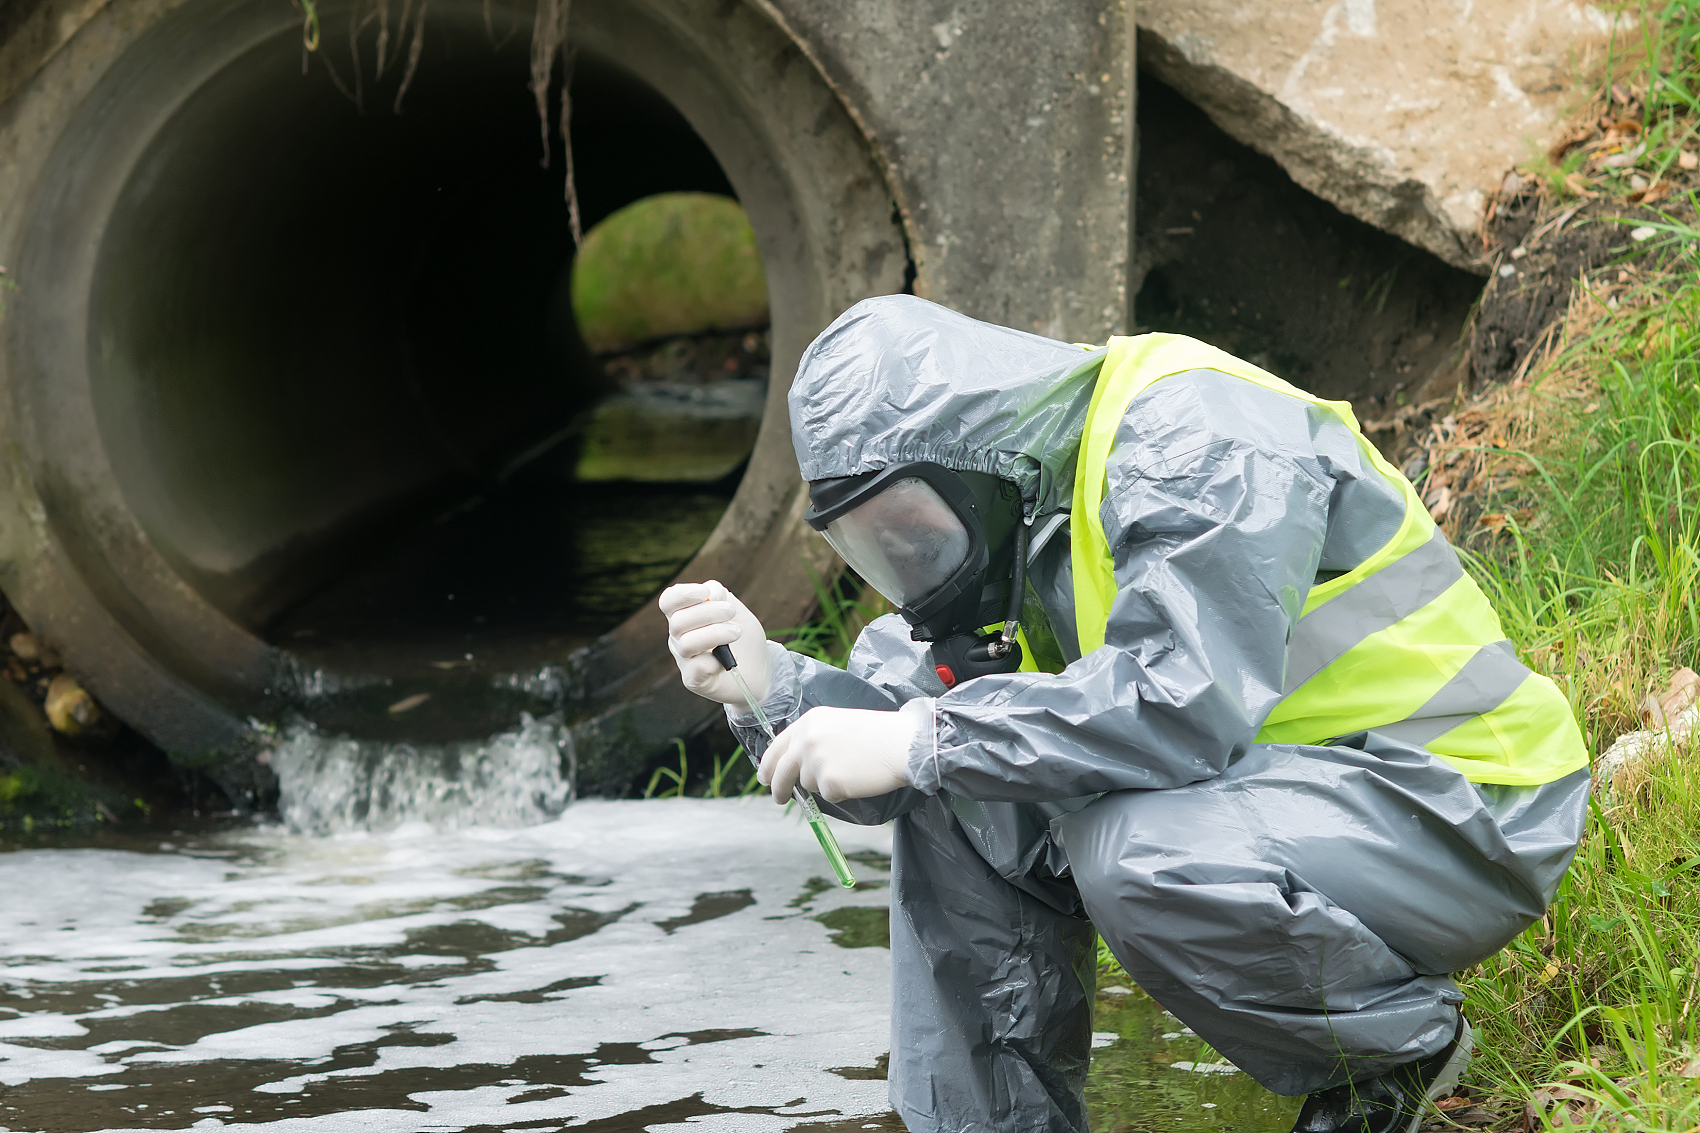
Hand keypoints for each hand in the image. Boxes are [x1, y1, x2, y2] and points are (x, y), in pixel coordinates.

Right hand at [660, 580, 769, 705]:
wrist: (759, 668)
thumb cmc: (742, 636)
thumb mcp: (735, 608)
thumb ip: (719, 594)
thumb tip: (708, 594)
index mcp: (684, 615)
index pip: (668, 602)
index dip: (681, 595)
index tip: (704, 592)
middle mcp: (678, 637)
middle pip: (678, 621)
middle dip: (709, 612)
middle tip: (732, 612)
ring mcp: (684, 659)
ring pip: (687, 643)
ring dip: (716, 634)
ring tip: (736, 633)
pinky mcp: (692, 679)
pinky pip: (697, 667)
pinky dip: (716, 661)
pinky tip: (728, 660)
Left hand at [759, 706, 915, 803]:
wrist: (902, 743)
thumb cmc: (876, 734)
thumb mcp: (837, 724)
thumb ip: (812, 739)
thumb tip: (794, 765)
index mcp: (808, 722)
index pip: (776, 747)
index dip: (768, 765)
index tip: (766, 776)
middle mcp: (806, 740)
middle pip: (780, 772)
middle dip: (778, 787)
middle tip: (779, 798)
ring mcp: (815, 761)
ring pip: (807, 784)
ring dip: (824, 784)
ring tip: (850, 769)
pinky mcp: (829, 782)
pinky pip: (828, 796)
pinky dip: (841, 792)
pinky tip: (857, 778)